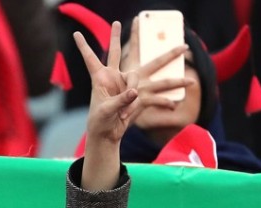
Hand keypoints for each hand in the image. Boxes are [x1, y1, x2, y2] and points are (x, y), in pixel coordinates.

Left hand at [74, 20, 190, 145]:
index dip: (84, 46)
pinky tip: (174, 106)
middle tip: (128, 20)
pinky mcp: (140, 98)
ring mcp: (130, 85)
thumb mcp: (106, 110)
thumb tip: (135, 92)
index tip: (76, 34)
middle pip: (122, 53)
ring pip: (151, 69)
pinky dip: (165, 103)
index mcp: (102, 78)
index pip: (91, 59)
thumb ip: (120, 100)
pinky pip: (156, 98)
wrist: (107, 134)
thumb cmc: (100, 121)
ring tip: (184, 47)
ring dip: (168, 60)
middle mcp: (116, 77)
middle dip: (126, 36)